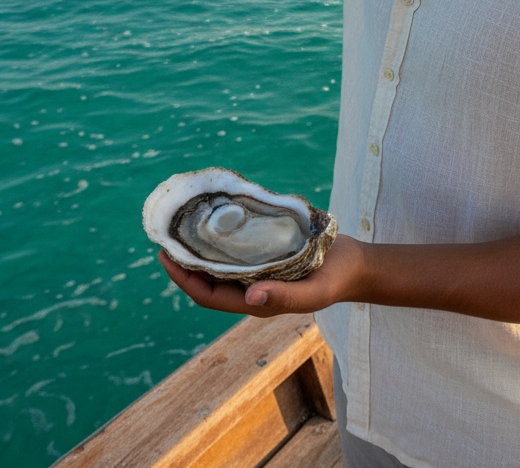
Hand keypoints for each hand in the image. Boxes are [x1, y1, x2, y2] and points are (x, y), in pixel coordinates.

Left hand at [158, 235, 366, 317]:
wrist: (355, 264)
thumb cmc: (334, 280)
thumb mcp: (313, 292)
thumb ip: (284, 296)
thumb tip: (248, 297)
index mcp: (256, 301)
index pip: (209, 296)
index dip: (185, 280)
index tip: (166, 257)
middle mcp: (251, 286)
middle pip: (208, 279)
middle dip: (185, 263)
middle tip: (165, 238)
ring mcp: (259, 270)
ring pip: (221, 262)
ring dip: (201, 249)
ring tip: (183, 227)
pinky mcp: (268, 253)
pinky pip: (238, 247)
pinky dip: (223, 237)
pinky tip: (216, 217)